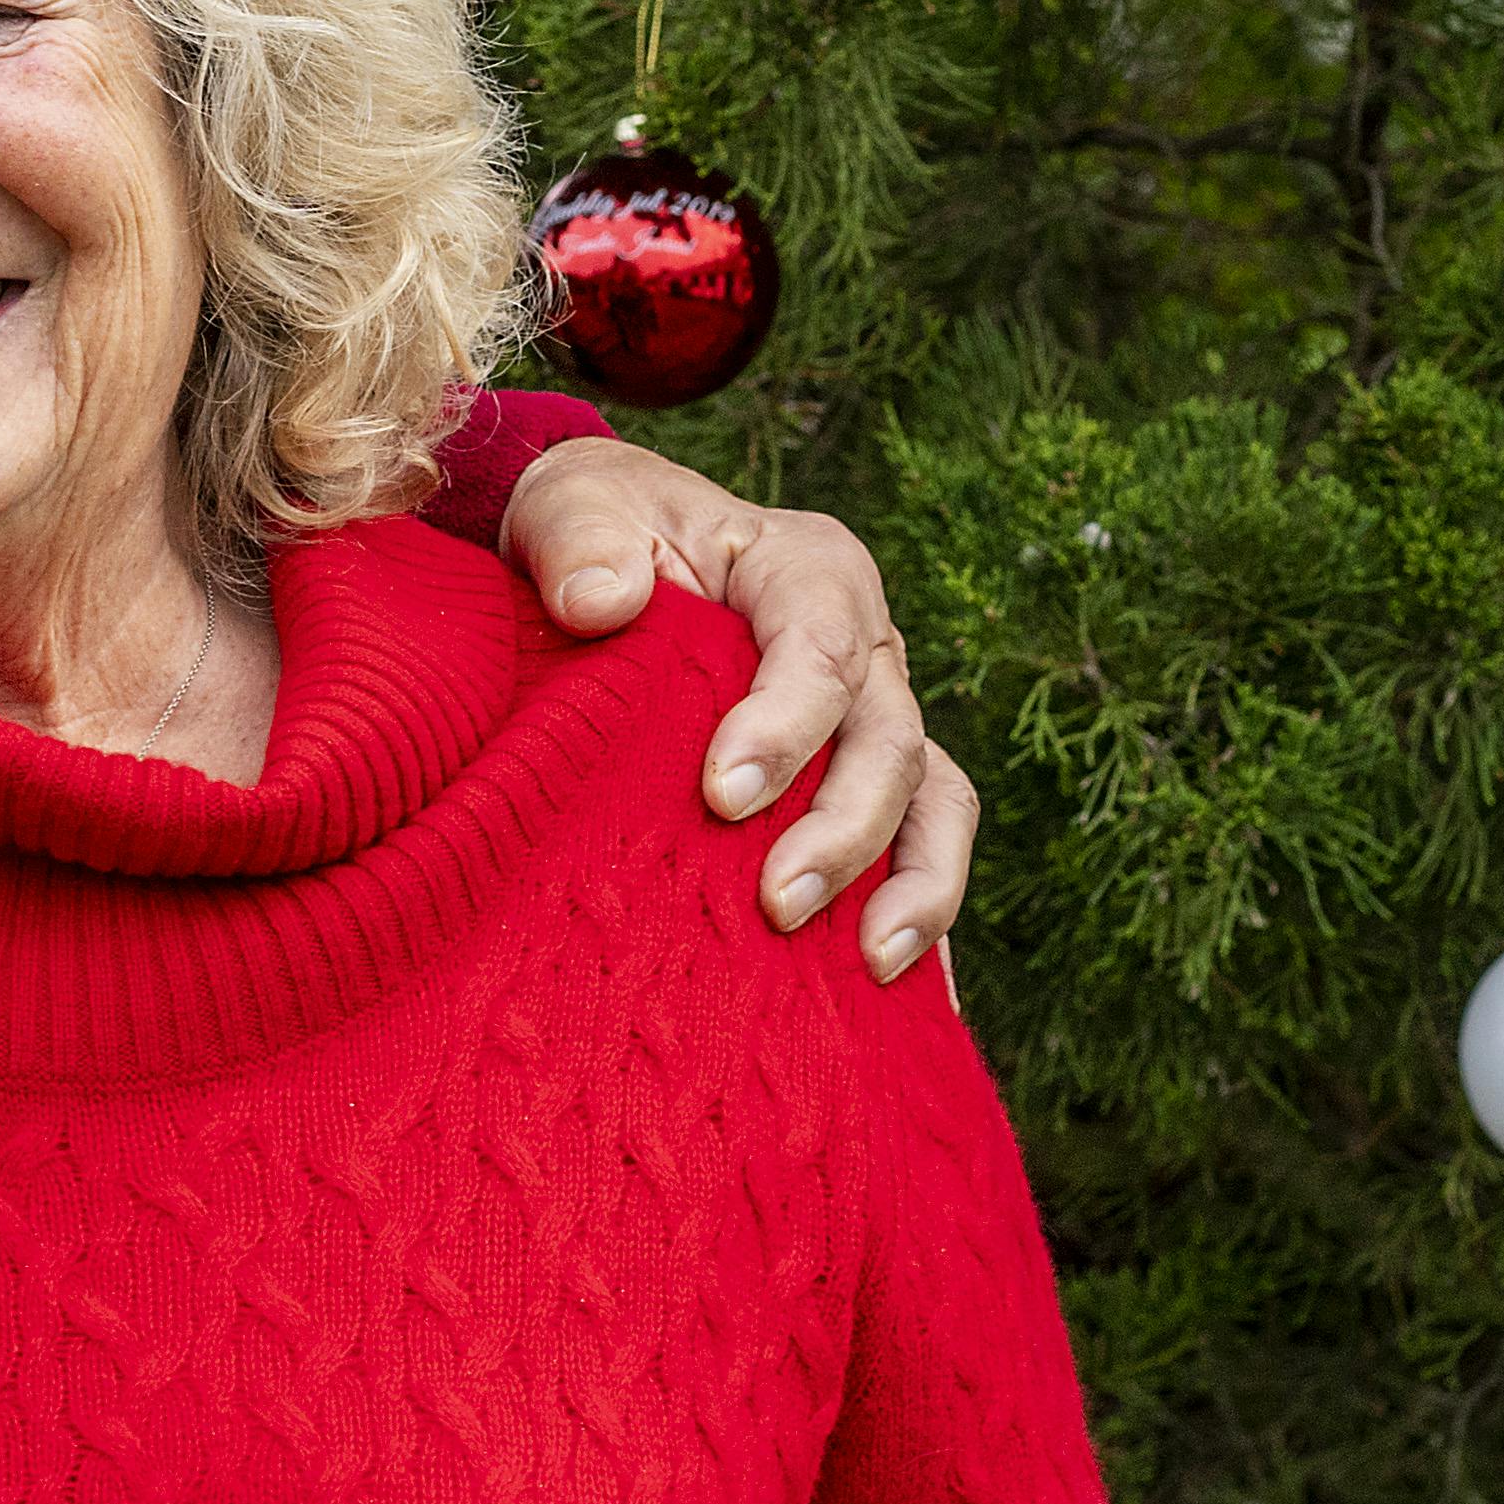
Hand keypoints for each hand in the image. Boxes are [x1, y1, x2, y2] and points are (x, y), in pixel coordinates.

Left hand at [499, 436, 976, 979]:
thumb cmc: (592, 533)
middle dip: (842, 829)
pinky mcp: (861, 784)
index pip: (822, 647)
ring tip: (870, 964)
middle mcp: (865, 647)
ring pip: (932, 802)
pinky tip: (899, 996)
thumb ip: (579, 540)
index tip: (721, 795)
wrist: (598, 565)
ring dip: (912, 887)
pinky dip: (919, 914)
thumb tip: (600, 602)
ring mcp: (873, 719)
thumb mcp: (572, 507)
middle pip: (887, 741)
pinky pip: (921, 846)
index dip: (786, 724)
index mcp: (807, 569)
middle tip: (776, 903)